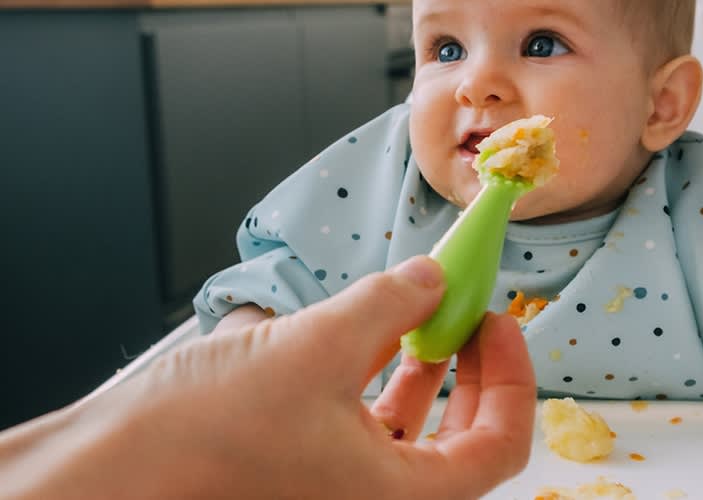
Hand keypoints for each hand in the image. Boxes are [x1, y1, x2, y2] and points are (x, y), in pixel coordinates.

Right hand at [0, 256, 536, 499]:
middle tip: (471, 315)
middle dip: (473, 371)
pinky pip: (365, 426)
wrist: (108, 471)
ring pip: (411, 432)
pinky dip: (376, 378)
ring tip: (423, 311)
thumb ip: (389, 306)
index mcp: (399, 496)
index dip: (514, 380)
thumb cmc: (202, 433)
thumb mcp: (316, 348)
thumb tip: (432, 278)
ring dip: (425, 368)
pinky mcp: (305, 468)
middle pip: (463, 440)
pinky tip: (368, 332)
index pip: (499, 448)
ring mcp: (340, 487)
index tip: (500, 324)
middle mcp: (376, 499)